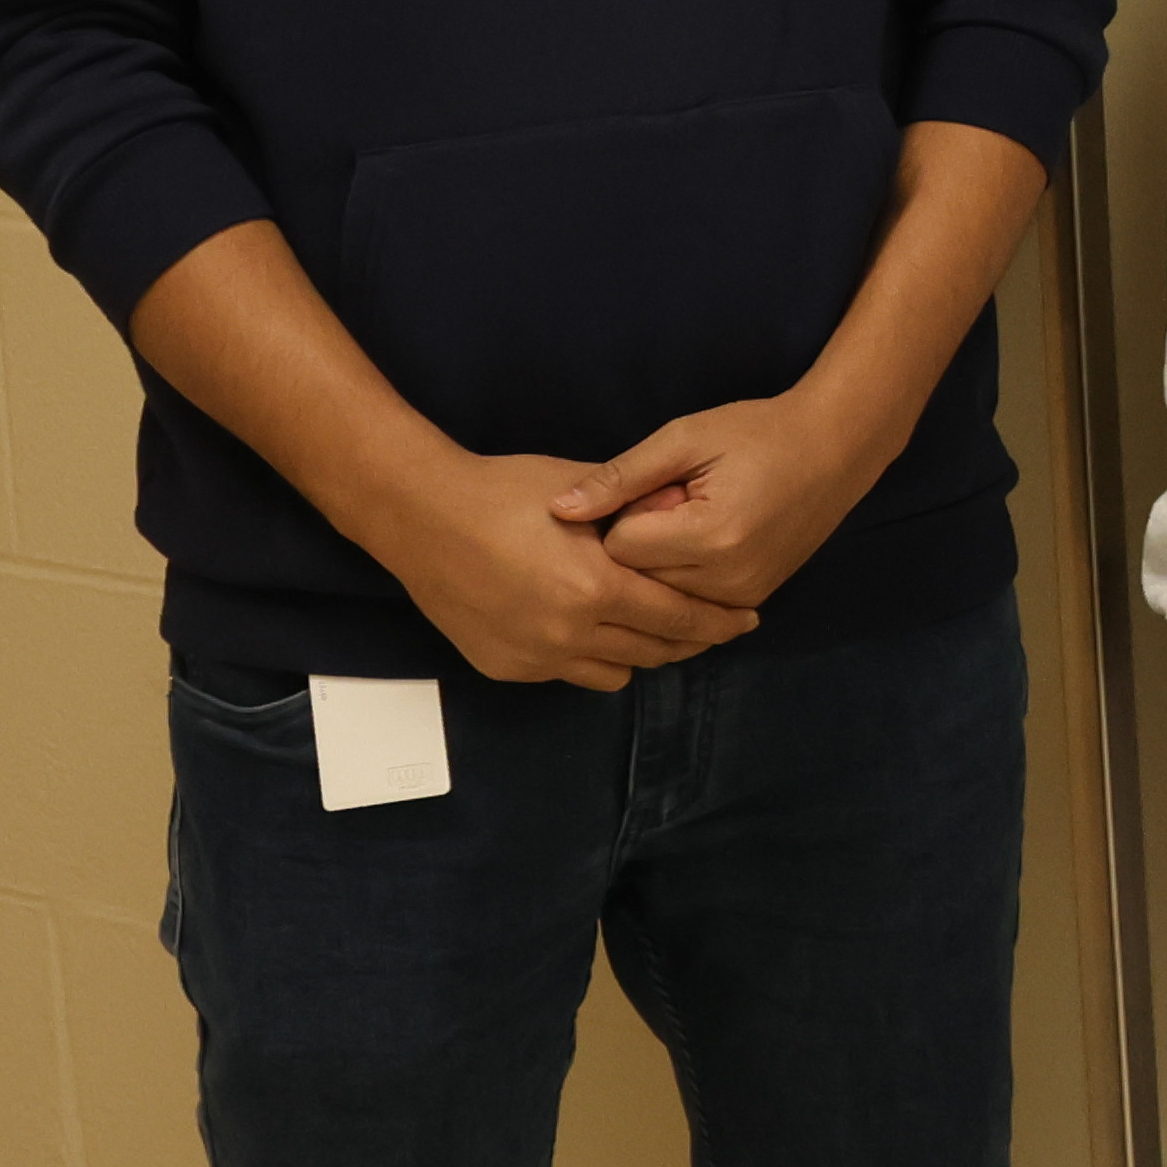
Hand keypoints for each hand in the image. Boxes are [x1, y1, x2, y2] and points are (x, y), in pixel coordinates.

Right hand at [354, 445, 759, 689]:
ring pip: (616, 672)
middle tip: (709, 626)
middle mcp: (570, 633)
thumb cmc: (504, 492)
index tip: (745, 619)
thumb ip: (637, 516)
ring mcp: (535, 656)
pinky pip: (567, 674)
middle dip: (688, 640)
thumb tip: (685, 525)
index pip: (680, 617)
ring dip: (639, 652)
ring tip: (649, 627)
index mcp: (597, 588)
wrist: (420, 515)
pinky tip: (591, 628)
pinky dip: (587, 656)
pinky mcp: (505, 668)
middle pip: (655, 652)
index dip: (719, 621)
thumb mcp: (584, 496)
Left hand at [559, 387, 893, 611]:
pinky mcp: (753, 600)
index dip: (627, 515)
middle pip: (637, 580)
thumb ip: (620, 477)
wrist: (837, 447)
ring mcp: (743, 595)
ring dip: (663, 563)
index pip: (620, 549)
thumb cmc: (759, 432)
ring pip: (660, 597)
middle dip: (642, 543)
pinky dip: (684, 577)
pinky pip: (690, 604)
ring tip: (694, 522)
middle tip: (677, 503)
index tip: (657, 490)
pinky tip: (704, 544)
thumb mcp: (684, 438)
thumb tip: (559, 509)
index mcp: (709, 537)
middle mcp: (727, 579)